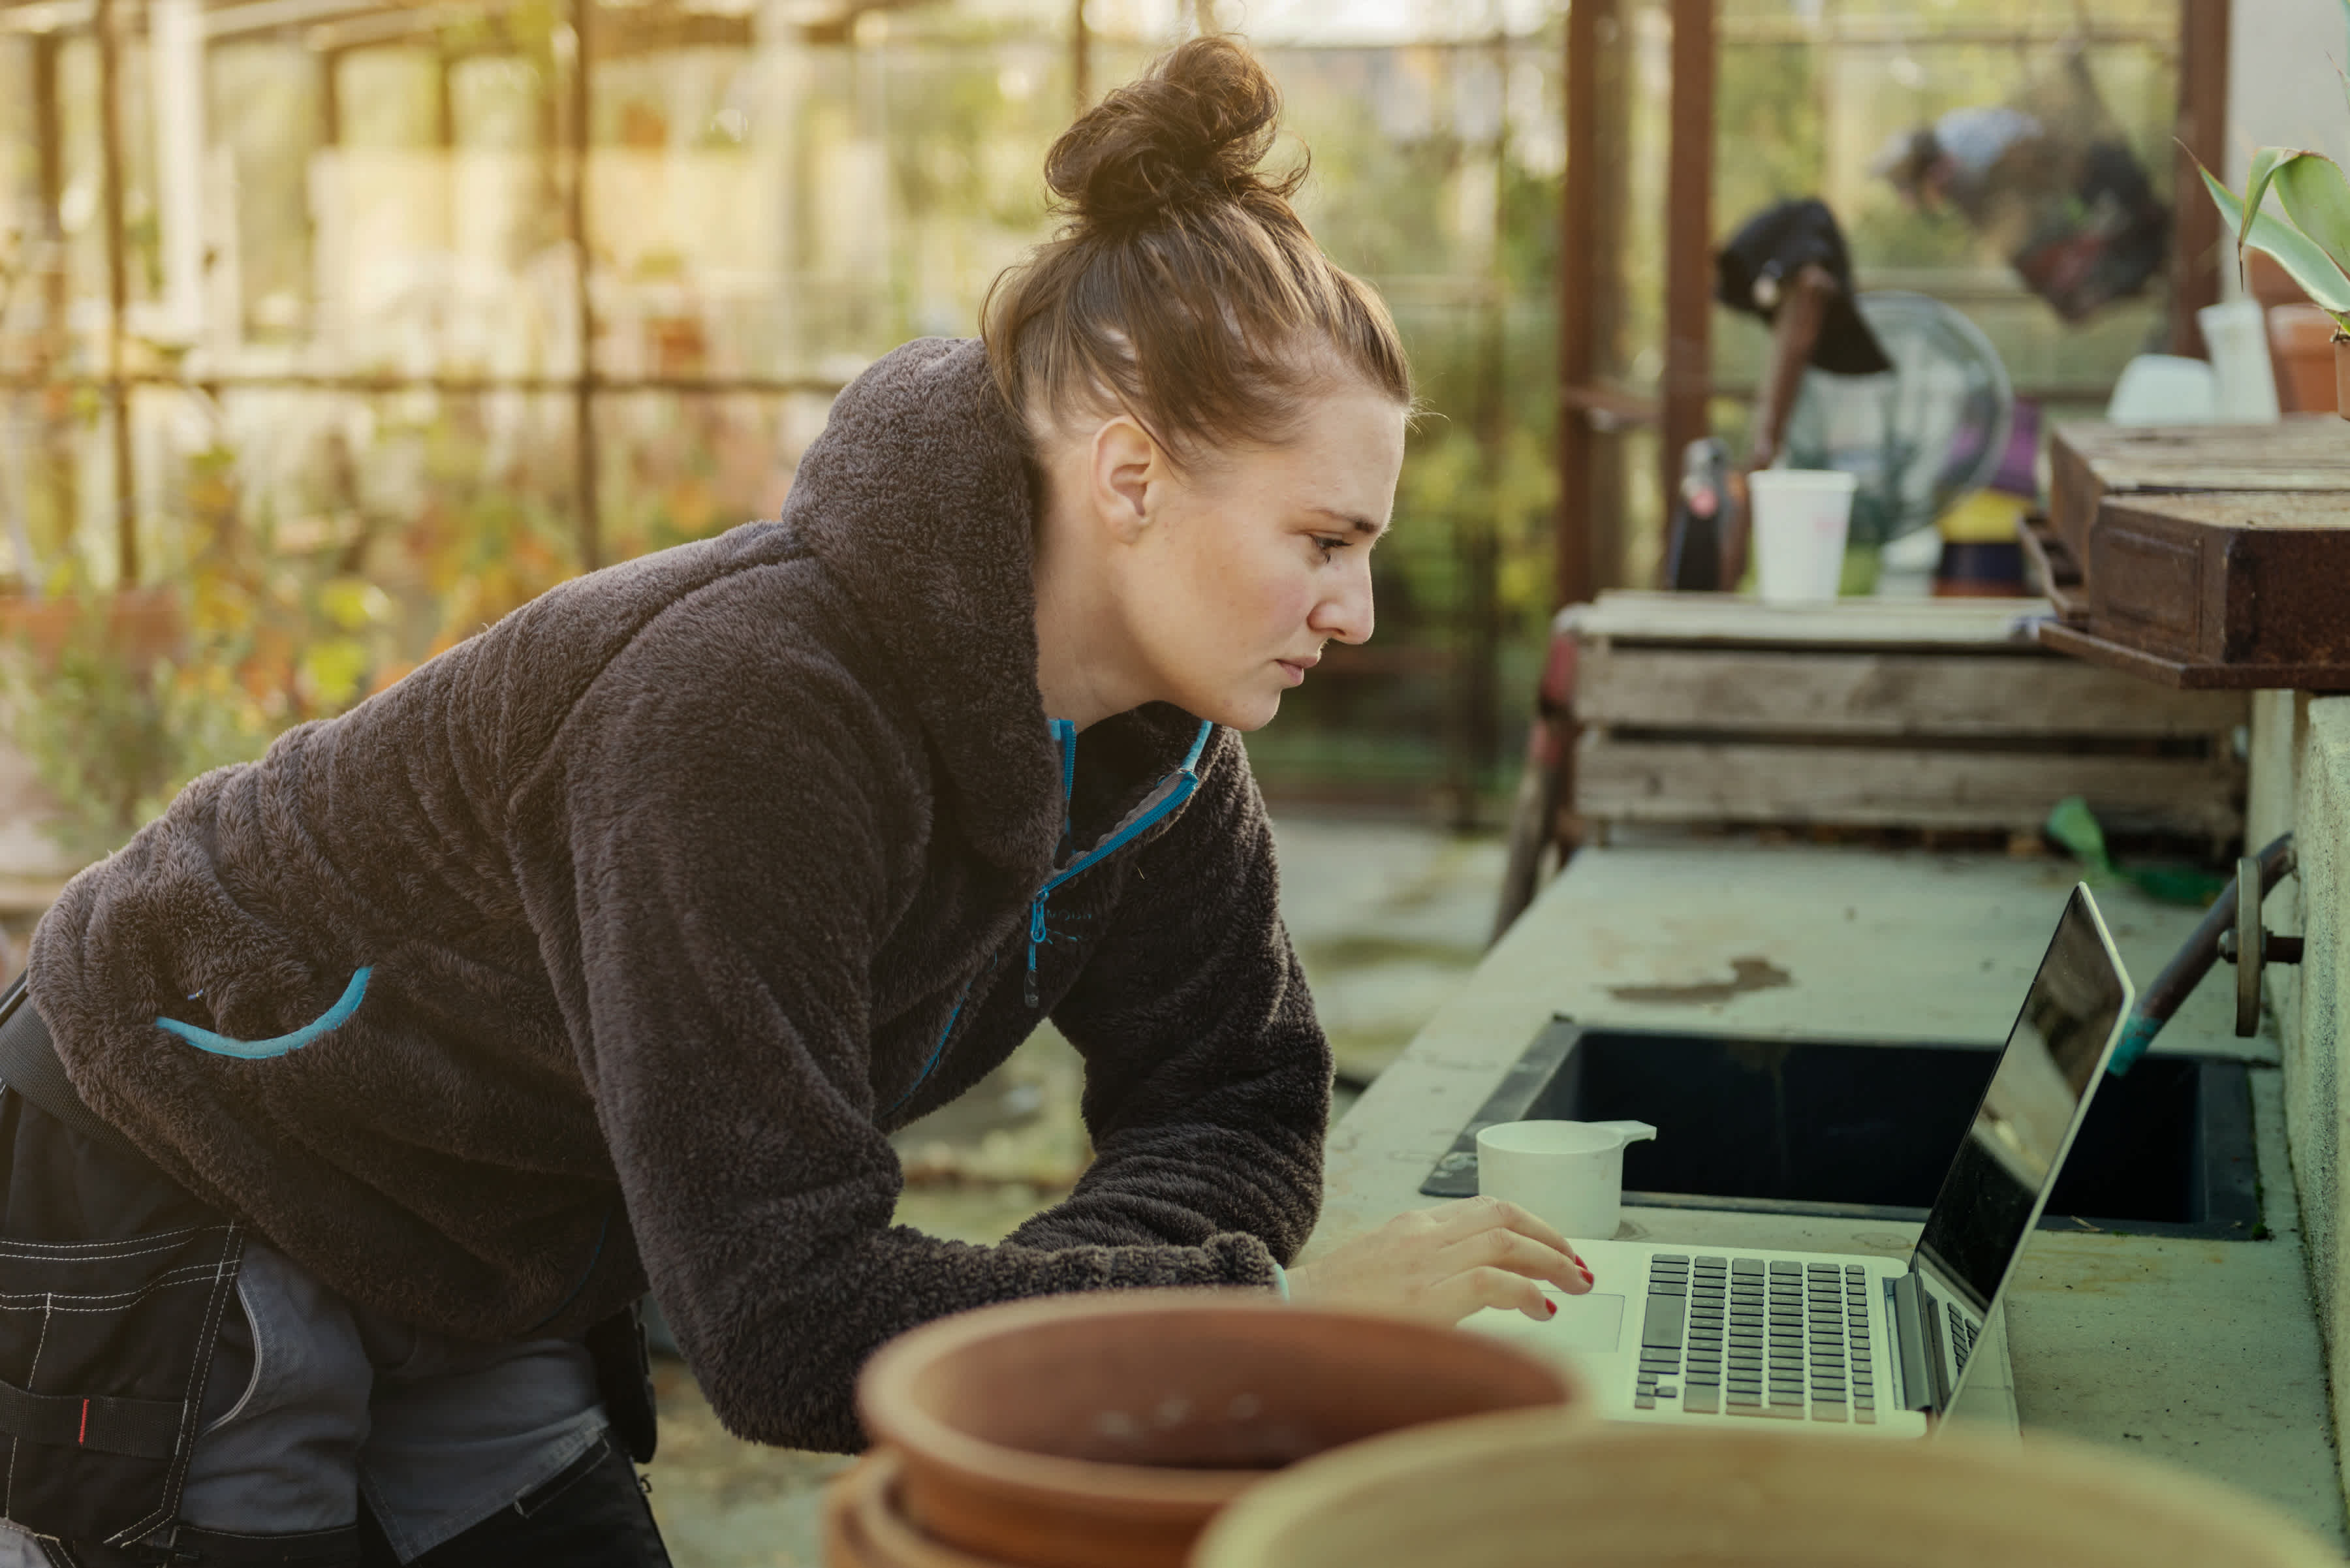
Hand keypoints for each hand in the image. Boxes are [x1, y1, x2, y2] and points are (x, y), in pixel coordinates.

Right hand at [1283, 1197, 1594, 1324]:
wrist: (1284, 1318)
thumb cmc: (1325, 1309)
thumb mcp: (1377, 1273)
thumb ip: (1419, 1271)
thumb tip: (1469, 1291)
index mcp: (1410, 1227)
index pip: (1484, 1209)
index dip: (1529, 1226)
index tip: (1553, 1248)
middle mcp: (1422, 1235)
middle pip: (1505, 1216)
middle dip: (1551, 1239)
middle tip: (1579, 1265)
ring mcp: (1424, 1262)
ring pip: (1508, 1241)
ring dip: (1552, 1261)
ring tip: (1575, 1284)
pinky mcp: (1427, 1295)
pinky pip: (1494, 1282)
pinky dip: (1527, 1292)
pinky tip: (1543, 1309)